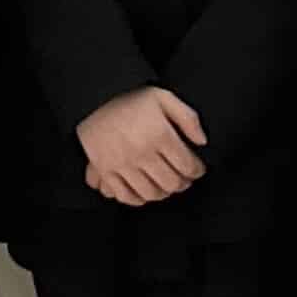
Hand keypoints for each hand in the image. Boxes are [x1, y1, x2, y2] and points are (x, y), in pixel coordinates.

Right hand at [76, 85, 207, 206]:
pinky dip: (139, 199)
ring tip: (167, 184)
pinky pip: (125, 195)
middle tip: (185, 178)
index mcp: (159, 135)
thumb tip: (201, 141)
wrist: (94, 100)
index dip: (197, 170)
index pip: (187, 165)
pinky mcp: (106, 170)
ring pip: (151, 193)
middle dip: (183, 183)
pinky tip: (146, 191)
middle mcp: (141, 152)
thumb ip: (188, 118)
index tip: (198, 169)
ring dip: (164, 192)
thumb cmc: (131, 99)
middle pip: (171, 182)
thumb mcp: (164, 98)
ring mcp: (122, 164)